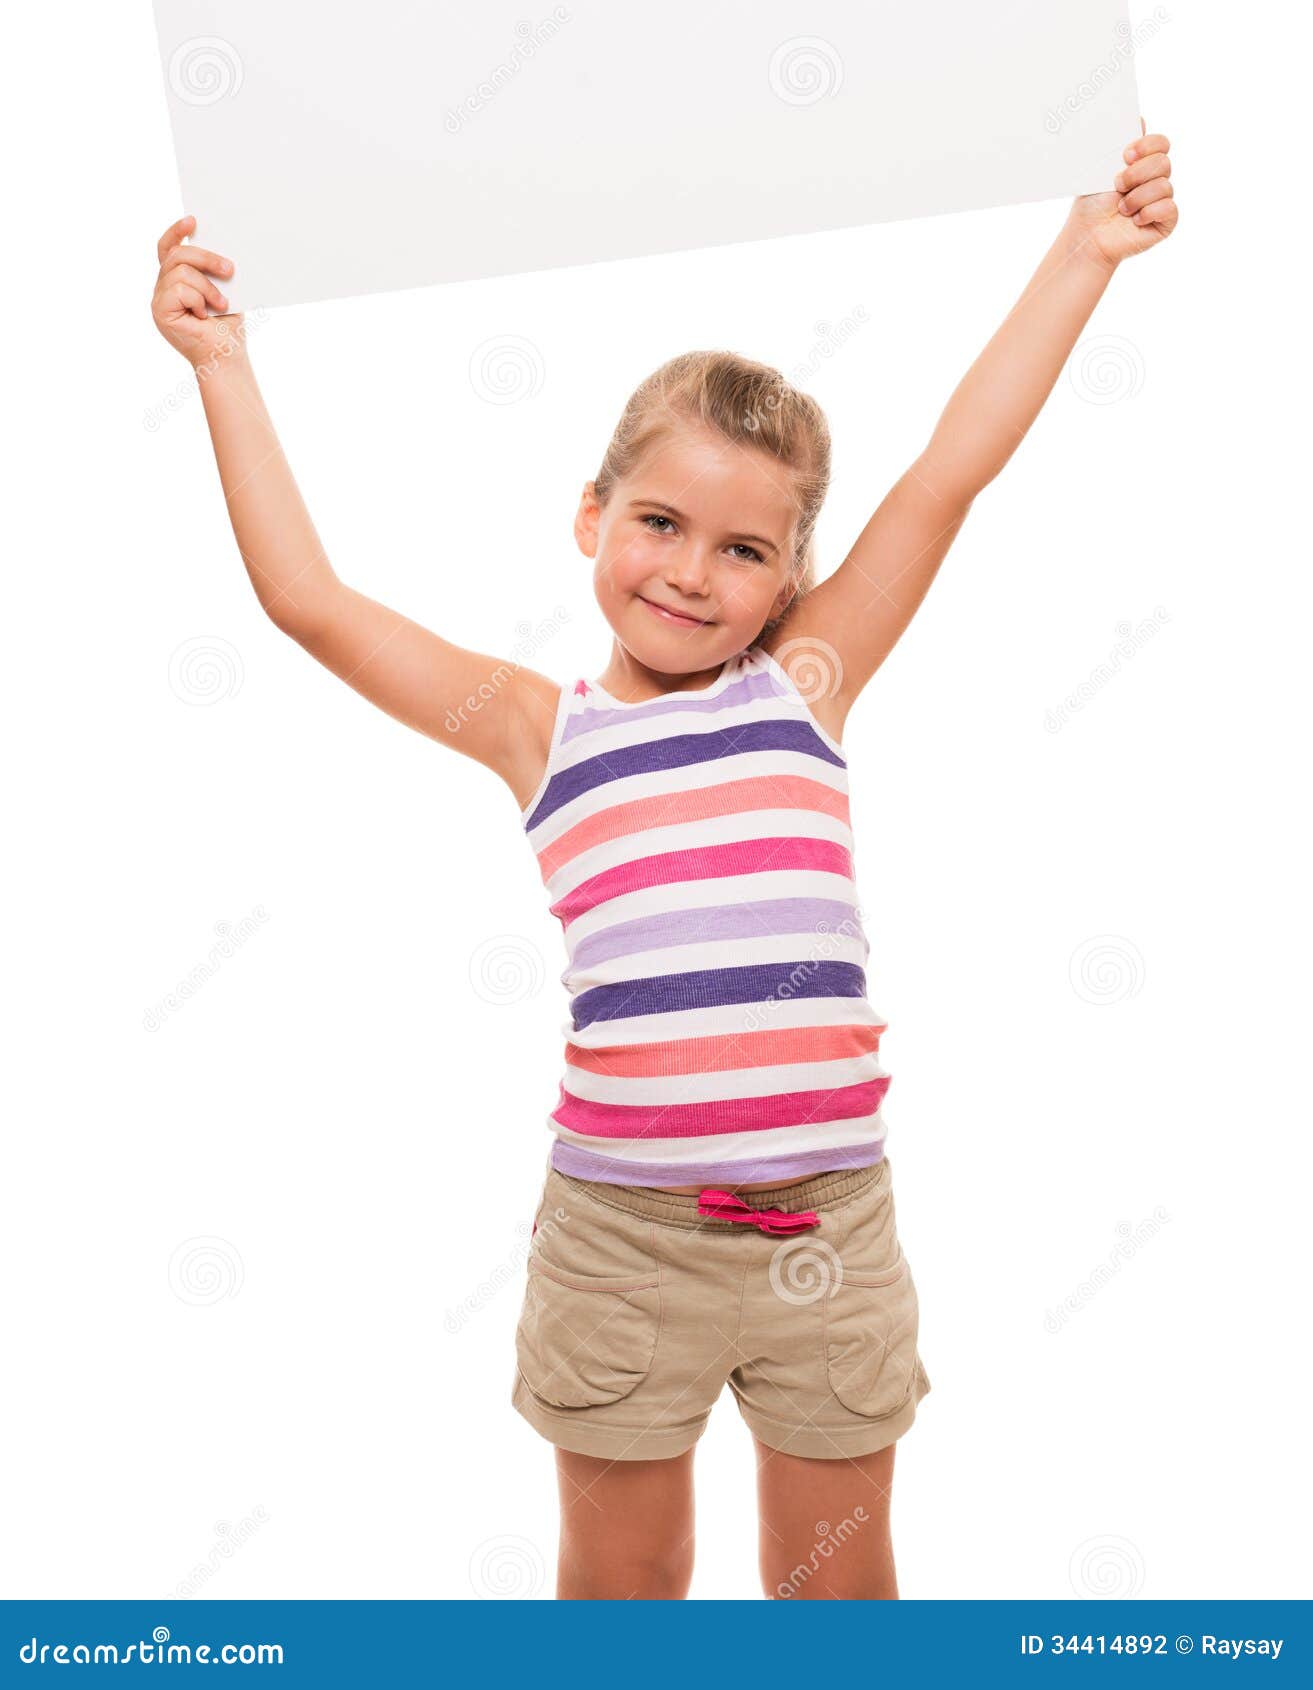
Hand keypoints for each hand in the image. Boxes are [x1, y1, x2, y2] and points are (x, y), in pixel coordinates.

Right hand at [151, 215, 240, 366]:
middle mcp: (163, 288)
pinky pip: (179, 288)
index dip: (176, 232)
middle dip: (206, 257)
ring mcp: (159, 299)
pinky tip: (203, 315)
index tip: (192, 221)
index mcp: (177, 281)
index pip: (168, 249)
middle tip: (230, 270)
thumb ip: (213, 271)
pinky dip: (198, 299)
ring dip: (207, 287)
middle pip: (177, 255)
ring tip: (221, 305)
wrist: (226, 357)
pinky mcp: (160, 311)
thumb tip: (220, 247)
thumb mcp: (224, 291)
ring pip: (180, 270)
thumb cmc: (226, 328)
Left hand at [1066, 120, 1177, 269]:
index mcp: (1143, 163)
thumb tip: (1139, 119)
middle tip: (1118, 185)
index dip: (1147, 145)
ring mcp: (1162, 200)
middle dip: (1137, 174)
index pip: (1160, 143)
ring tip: (1121, 208)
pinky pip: (1169, 208)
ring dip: (1137, 198)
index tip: (1126, 155)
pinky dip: (1148, 213)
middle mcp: (1155, 179)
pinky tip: (1134, 220)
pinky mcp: (1166, 221)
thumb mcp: (1102, 169)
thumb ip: (1119, 144)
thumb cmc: (1092, 203)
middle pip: (1163, 162)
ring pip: (1164, 186)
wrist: (1088, 235)